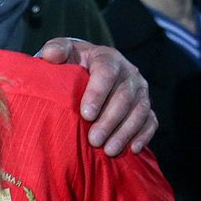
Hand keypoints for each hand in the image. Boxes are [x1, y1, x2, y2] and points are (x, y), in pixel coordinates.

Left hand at [37, 38, 156, 155]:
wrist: (89, 68)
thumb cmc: (72, 62)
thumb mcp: (63, 52)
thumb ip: (55, 50)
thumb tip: (50, 55)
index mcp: (108, 58)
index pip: (106, 73)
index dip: (98, 94)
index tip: (86, 115)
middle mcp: (129, 73)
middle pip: (124, 97)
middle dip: (109, 120)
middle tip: (94, 140)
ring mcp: (140, 91)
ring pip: (139, 111)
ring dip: (125, 132)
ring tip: (109, 150)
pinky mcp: (146, 106)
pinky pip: (150, 121)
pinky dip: (143, 135)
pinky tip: (132, 149)